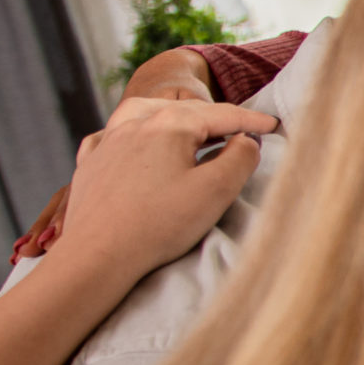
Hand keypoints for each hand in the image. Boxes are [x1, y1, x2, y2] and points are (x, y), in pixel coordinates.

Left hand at [40, 97, 275, 290]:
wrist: (98, 254)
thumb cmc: (159, 224)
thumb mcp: (216, 191)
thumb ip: (240, 158)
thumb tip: (245, 141)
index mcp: (170, 124)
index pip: (221, 115)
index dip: (251, 119)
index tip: (273, 124)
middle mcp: (135, 124)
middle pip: (184, 110)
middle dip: (214, 116)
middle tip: (239, 127)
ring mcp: (108, 143)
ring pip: (142, 112)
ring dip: (169, 113)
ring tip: (185, 123)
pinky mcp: (90, 165)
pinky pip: (109, 135)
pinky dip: (127, 131)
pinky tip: (130, 139)